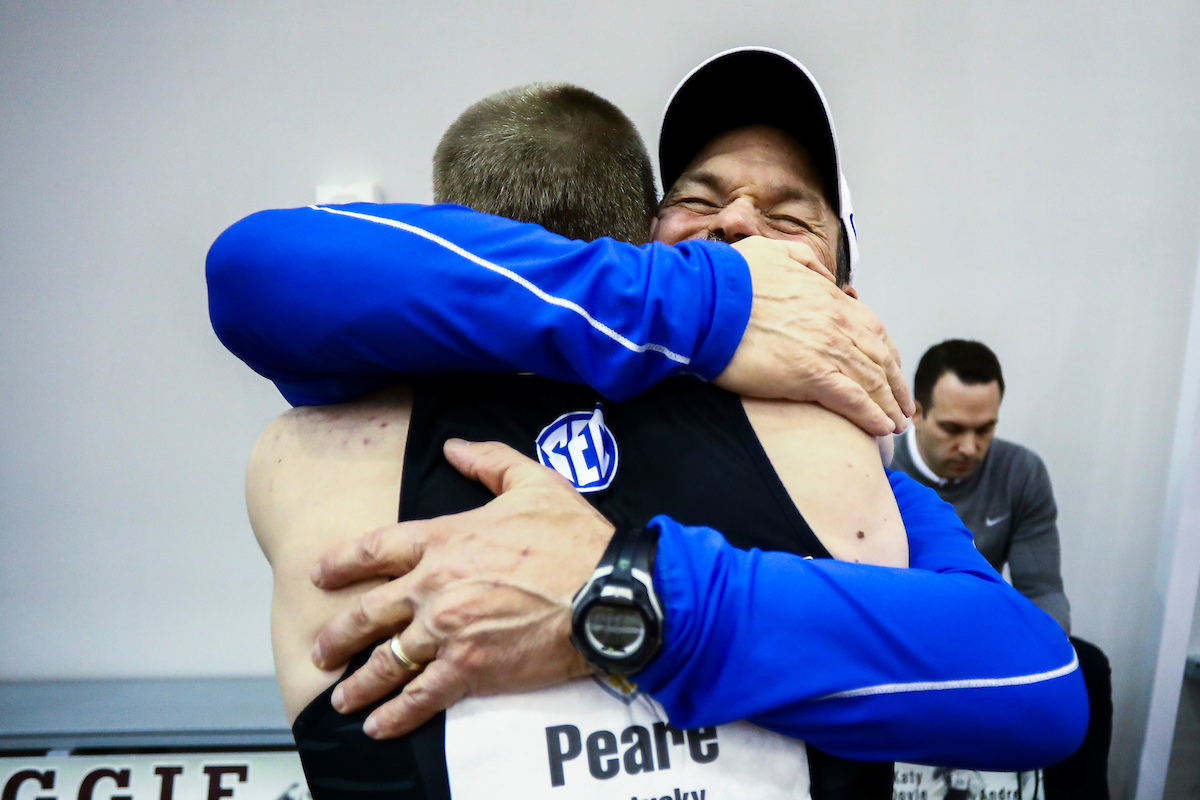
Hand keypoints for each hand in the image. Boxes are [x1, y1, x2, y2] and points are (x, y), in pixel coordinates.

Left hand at [309, 439, 613, 738]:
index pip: (376, 549)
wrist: (609, 592)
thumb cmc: (576, 538)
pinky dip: (396, 715)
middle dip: (338, 634)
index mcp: (446, 539)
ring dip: (360, 683)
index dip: (342, 563)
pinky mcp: (470, 668)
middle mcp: (435, 585)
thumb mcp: (534, 483)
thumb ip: (489, 461)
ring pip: (388, 660)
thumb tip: (454, 447)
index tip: (319, 575)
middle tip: (321, 649)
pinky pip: (421, 697)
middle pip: (369, 612)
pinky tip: (379, 725)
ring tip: (343, 699)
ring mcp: (448, 630)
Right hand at [716, 237, 913, 435]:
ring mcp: (827, 349)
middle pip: (880, 358)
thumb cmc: (730, 277)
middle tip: (903, 405)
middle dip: (895, 384)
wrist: (705, 300)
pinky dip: (871, 415)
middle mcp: (836, 323)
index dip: (886, 352)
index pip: (872, 328)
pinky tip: (880, 429)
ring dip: (889, 405)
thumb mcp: (772, 252)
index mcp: (827, 297)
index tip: (891, 369)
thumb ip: (804, 260)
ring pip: (872, 381)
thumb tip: (824, 276)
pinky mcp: (811, 375)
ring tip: (896, 424)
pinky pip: (853, 399)